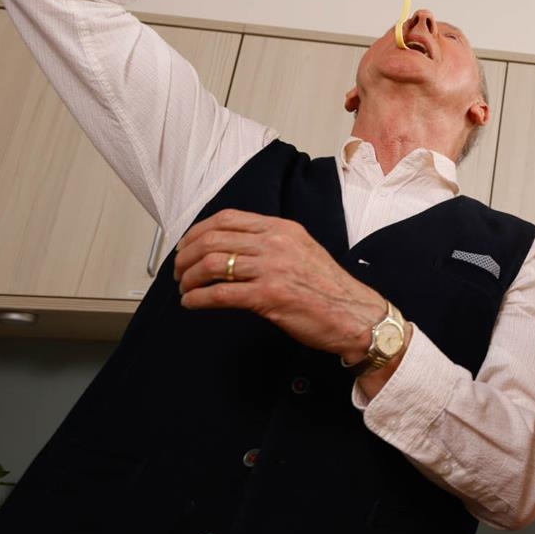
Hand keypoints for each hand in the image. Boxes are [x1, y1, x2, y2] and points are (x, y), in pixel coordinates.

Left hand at [174, 208, 383, 359]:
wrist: (355, 314)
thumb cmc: (329, 289)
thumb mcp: (302, 251)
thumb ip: (270, 244)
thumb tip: (232, 249)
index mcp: (282, 229)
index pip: (227, 219)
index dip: (197, 231)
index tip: (185, 245)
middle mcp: (276, 243)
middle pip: (213, 240)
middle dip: (186, 256)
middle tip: (179, 270)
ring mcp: (272, 269)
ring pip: (212, 265)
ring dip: (188, 279)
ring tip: (185, 288)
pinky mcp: (269, 296)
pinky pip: (220, 294)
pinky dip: (198, 299)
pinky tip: (192, 303)